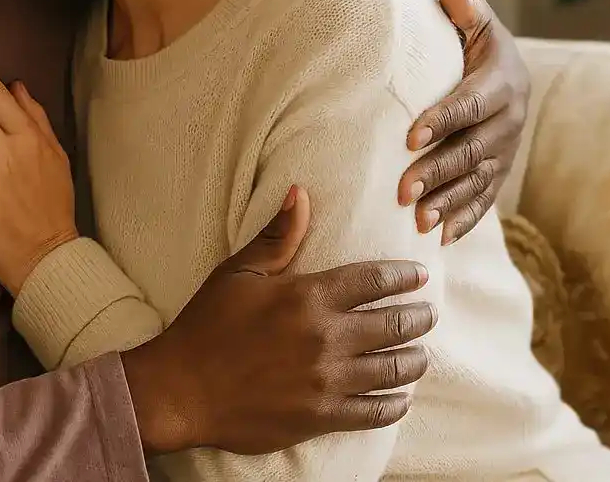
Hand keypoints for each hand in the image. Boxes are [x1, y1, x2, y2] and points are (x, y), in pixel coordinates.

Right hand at [122, 191, 434, 455]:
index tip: (420, 276)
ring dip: (414, 361)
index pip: (374, 280)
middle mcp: (326, 337)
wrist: (181, 390)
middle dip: (419, 318)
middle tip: (428, 315)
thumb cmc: (207, 325)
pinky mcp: (322, 416)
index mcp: (308, 296)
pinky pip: (375, 411)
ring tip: (420, 355)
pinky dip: (395, 403)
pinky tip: (401, 397)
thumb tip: (301, 192)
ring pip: (394, 370)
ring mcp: (327, 380)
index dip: (404, 276)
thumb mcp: (238, 272)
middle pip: (394, 325)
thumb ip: (278, 235)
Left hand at [398, 0, 531, 243]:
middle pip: (472, 151)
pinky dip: (463, 220)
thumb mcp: (475, 21)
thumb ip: (466, 10)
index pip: (470, 104)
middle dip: (437, 172)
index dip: (442, 120)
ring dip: (448, 203)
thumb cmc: (474, 41)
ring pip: (478, 182)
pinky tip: (439, 238)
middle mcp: (510, 121)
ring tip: (418, 220)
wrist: (505, 70)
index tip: (409, 137)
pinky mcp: (500, 173)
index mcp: (502, 83)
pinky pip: (484, 201)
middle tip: (402, 190)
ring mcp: (506, 151)